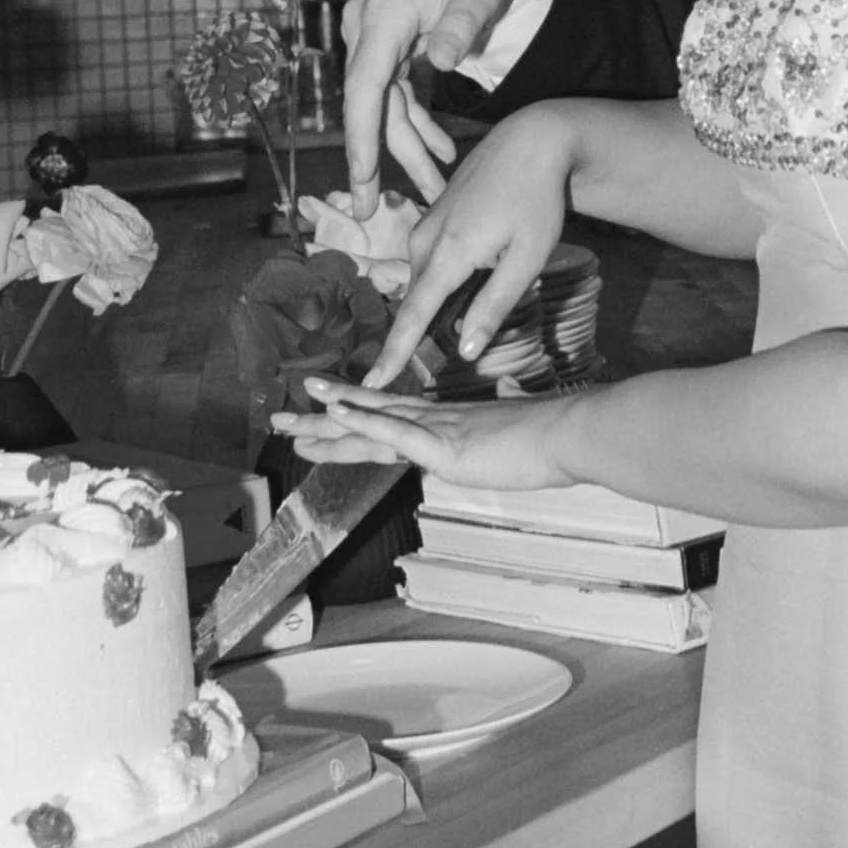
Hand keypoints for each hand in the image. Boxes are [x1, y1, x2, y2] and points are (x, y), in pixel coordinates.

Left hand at [275, 378, 580, 496]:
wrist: (569, 431)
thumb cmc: (550, 435)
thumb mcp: (517, 428)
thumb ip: (504, 418)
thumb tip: (508, 402)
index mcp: (448, 421)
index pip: (389, 417)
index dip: (353, 413)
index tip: (322, 408)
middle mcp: (434, 420)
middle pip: (366, 419)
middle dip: (319, 422)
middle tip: (278, 419)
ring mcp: (437, 431)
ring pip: (369, 424)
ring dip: (324, 422)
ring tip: (287, 417)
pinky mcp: (445, 446)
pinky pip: (396, 432)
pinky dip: (362, 421)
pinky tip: (335, 412)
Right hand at [338, 0, 520, 217]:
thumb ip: (462, 26)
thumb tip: (445, 62)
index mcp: (383, 16)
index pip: (363, 86)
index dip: (359, 135)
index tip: (361, 176)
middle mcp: (366, 28)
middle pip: (366, 105)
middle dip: (372, 160)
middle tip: (368, 211)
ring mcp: (373, 37)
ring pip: (382, 106)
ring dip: (406, 148)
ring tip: (434, 189)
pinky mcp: (386, 45)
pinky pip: (394, 94)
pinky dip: (415, 123)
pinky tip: (440, 150)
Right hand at [366, 105, 581, 389]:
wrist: (530, 140)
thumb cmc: (536, 200)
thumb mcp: (527, 258)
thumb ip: (495, 306)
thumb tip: (465, 350)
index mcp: (449, 254)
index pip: (413, 316)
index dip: (394, 353)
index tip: (373, 385)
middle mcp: (426, 240)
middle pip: (415, 302)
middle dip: (414, 336)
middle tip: (419, 368)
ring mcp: (426, 226)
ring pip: (423, 281)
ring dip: (432, 306)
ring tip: (453, 322)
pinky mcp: (432, 216)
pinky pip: (428, 262)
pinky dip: (439, 282)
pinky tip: (469, 281)